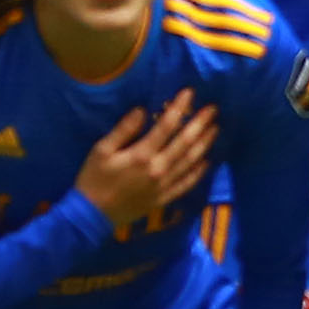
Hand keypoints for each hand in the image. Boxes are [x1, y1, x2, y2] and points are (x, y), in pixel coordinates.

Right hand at [70, 98, 216, 231]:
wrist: (93, 215)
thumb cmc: (93, 179)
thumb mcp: (101, 150)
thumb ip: (124, 130)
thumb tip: (142, 110)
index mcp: (141, 154)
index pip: (166, 126)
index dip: (180, 107)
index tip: (190, 93)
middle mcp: (158, 169)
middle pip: (185, 142)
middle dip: (200, 123)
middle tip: (213, 109)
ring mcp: (164, 186)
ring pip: (190, 161)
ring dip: (204, 144)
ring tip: (215, 129)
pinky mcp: (164, 199)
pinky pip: (186, 184)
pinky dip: (198, 172)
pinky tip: (207, 162)